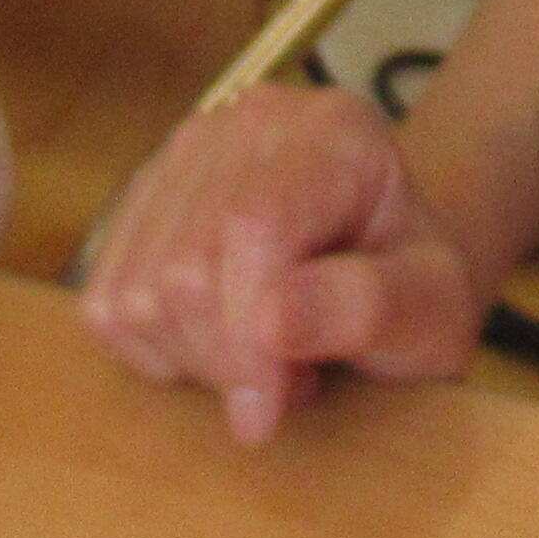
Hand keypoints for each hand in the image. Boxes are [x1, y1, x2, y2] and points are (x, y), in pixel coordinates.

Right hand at [79, 85, 486, 442]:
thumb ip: (369, 307)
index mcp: (332, 132)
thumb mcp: (433, 310)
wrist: (393, 259)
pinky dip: (154, 349)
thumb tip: (272, 321)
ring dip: (195, 359)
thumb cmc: (418, 288)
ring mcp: (184, 153)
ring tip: (268, 359)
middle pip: (185, 267)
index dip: (246, 337)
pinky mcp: (142, 197)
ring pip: (136, 290)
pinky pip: (105, 301)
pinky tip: (221, 344)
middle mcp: (248, 123)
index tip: (267, 414)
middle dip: (227, 361)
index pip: (252, 227)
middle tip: (293, 383)